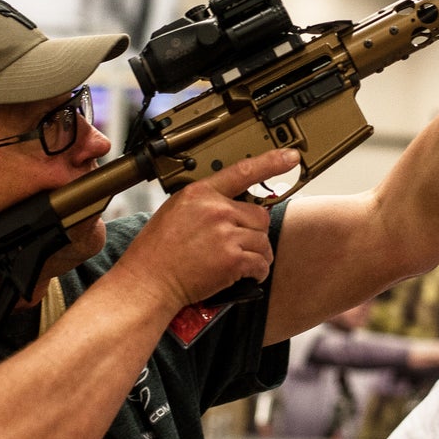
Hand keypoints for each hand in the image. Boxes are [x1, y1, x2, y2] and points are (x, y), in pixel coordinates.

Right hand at [116, 148, 300, 309]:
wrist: (148, 281)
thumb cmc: (156, 251)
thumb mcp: (175, 211)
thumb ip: (204, 204)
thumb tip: (231, 207)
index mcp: (199, 193)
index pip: (243, 171)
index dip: (271, 162)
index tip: (290, 157)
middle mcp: (215, 210)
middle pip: (260, 215)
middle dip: (254, 232)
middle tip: (239, 244)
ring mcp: (225, 234)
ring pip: (263, 240)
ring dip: (257, 254)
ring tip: (239, 262)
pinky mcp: (232, 260)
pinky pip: (260, 263)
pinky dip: (257, 272)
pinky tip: (244, 275)